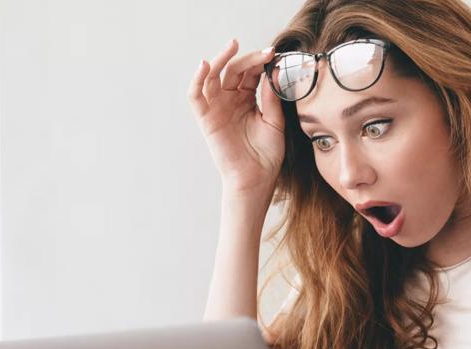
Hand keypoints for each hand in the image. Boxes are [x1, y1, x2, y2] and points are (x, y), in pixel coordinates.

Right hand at [187, 38, 285, 202]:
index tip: (275, 55)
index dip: (260, 62)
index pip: (250, 73)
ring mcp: (217, 108)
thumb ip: (271, 98)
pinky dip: (197, 79)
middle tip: (264, 52)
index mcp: (247, 100)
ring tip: (233, 46)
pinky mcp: (206, 119)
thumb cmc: (266, 155)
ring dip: (220, 59)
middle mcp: (230, 101)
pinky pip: (195, 96)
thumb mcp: (274, 121)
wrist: (256, 179)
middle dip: (248, 58)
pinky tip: (205, 65)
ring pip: (213, 76)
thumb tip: (271, 72)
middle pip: (233, 70)